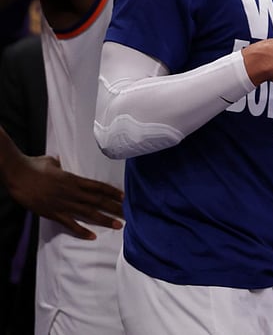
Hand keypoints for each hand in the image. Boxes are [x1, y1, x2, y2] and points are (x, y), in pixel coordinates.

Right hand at [6, 154, 122, 238]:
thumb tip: (59, 162)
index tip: (126, 197)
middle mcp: (73, 192)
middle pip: (99, 201)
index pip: (99, 187)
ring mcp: (63, 203)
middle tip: (130, 214)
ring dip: (105, 220)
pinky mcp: (53, 213)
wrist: (17, 175)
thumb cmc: (32, 166)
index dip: (113, 192)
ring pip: (89, 213)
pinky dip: (81, 231)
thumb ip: (58, 164)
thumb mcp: (50, 161)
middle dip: (115, 208)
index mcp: (74, 179)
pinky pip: (70, 223)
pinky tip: (92, 236)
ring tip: (119, 225)